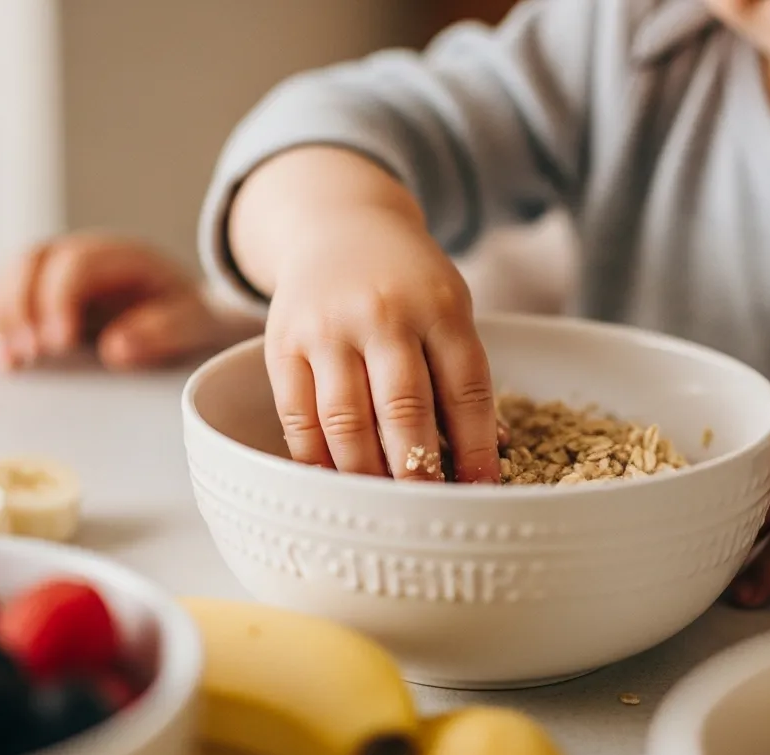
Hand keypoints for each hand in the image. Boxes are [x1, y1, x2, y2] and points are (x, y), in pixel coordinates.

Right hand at [0, 234, 260, 370]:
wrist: (190, 311)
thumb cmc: (192, 315)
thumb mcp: (195, 321)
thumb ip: (164, 331)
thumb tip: (115, 348)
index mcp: (118, 254)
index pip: (73, 265)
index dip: (58, 301)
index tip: (59, 344)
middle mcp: (79, 255)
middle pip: (31, 263)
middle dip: (20, 309)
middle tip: (27, 357)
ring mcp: (55, 272)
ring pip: (9, 277)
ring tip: (9, 363)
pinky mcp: (40, 295)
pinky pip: (1, 296)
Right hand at [230, 147, 501, 483]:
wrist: (339, 225)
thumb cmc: (407, 282)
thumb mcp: (449, 307)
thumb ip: (462, 372)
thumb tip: (487, 451)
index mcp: (439, 307)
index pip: (465, 389)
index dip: (476, 448)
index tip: (483, 492)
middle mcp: (383, 314)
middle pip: (404, 410)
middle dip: (419, 471)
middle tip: (429, 515)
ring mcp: (328, 329)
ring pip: (346, 421)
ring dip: (366, 475)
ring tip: (382, 509)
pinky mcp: (283, 344)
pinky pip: (298, 417)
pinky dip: (315, 459)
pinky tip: (332, 485)